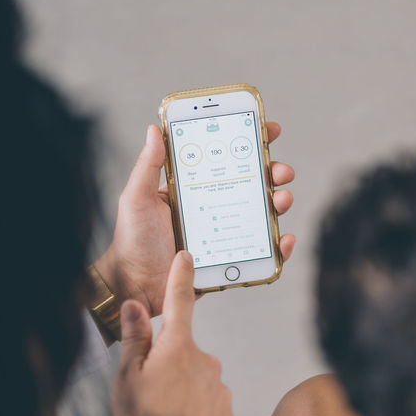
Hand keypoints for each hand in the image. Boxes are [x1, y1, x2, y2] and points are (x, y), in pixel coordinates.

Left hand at [95, 122, 296, 316]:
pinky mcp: (230, 259)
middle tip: (281, 171)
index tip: (268, 130)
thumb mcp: (137, 197)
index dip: (250, 143)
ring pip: (262, 214)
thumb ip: (147, 165)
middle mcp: (214, 206)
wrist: (134, 285)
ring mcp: (225, 232)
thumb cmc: (132, 241)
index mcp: (195, 187)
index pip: (226, 159)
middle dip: (274, 172)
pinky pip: (261, 251)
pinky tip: (283, 239)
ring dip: (280, 203)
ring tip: (281, 200)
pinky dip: (279, 246)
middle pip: (253, 183)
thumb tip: (155, 130)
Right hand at [109, 251, 234, 415]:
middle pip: (185, 351)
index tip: (186, 257)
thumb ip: (135, 338)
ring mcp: (220, 389)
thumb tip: (135, 306)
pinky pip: (211, 405)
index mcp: (177, 348)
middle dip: (170, 364)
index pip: (180, 302)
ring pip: (199, 379)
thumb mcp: (126, 377)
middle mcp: (206, 362)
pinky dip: (197, 413)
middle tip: (149, 393)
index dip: (180, 277)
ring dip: (184, 390)